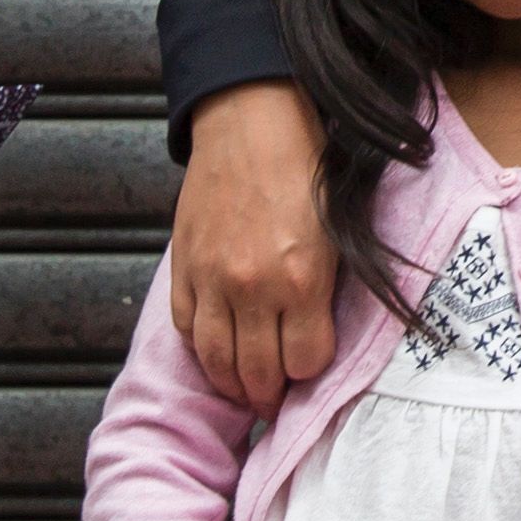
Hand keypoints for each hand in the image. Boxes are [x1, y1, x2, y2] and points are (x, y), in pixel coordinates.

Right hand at [167, 82, 336, 413]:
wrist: (252, 121)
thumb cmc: (305, 169)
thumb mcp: (336, 231)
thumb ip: (323, 289)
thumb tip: (315, 339)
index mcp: (302, 279)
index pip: (305, 363)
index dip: (309, 373)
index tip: (308, 370)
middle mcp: (254, 288)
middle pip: (258, 374)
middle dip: (270, 395)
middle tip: (275, 399)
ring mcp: (213, 280)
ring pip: (216, 362)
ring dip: (233, 384)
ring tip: (245, 387)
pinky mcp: (184, 268)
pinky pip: (188, 329)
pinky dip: (201, 348)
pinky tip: (216, 350)